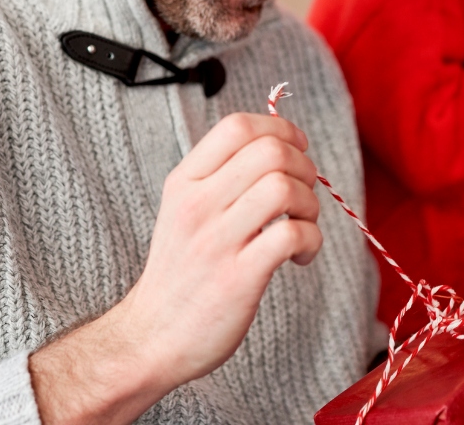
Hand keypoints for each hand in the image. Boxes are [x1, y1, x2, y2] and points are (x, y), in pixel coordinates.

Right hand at [30, 113, 323, 424]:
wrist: (152, 338)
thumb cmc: (180, 272)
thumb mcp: (183, 210)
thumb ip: (220, 177)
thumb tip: (275, 144)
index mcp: (184, 182)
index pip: (236, 126)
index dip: (279, 129)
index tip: (296, 149)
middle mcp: (197, 205)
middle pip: (269, 151)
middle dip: (304, 167)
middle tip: (302, 196)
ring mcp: (216, 241)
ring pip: (284, 188)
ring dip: (310, 204)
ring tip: (301, 226)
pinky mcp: (238, 278)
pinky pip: (291, 235)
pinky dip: (311, 242)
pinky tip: (300, 257)